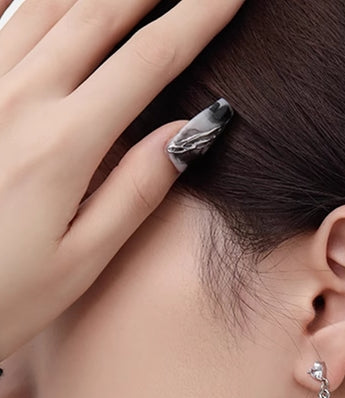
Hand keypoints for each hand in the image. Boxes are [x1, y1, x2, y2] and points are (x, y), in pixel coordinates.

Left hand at [0, 0, 244, 359]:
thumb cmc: (3, 293)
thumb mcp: (82, 259)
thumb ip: (137, 189)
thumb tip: (192, 131)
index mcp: (64, 144)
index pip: (149, 60)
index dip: (197, 18)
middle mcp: (20, 99)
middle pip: (97, 14)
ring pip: (46, 5)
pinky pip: (1, 21)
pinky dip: (31, 2)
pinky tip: (48, 3)